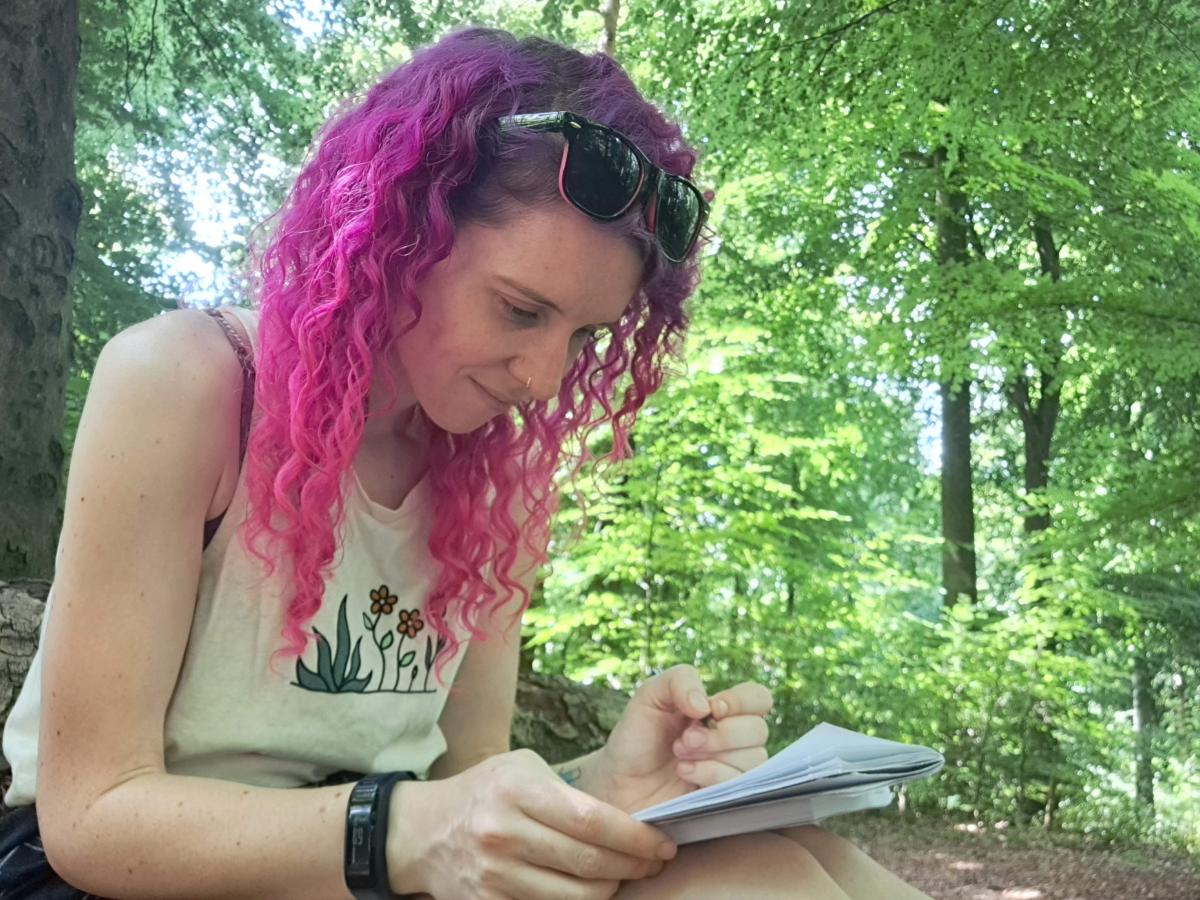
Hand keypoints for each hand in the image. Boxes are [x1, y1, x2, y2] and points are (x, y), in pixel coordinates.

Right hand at [387, 749, 673, 899]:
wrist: (424, 831)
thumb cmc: (486, 791)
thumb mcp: (522, 769)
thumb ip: (568, 793)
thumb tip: (626, 822)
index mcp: (517, 790)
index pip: (591, 821)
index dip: (635, 837)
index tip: (661, 842)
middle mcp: (503, 833)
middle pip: (589, 862)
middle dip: (633, 866)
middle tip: (653, 861)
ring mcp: (495, 875)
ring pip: (576, 897)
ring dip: (610, 889)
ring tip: (622, 874)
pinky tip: (590, 889)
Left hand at [593, 665, 772, 813]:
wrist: (619, 783)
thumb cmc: (636, 738)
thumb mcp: (649, 696)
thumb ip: (680, 680)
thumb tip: (708, 706)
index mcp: (719, 710)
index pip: (758, 698)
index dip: (742, 701)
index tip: (713, 709)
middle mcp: (732, 739)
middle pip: (759, 730)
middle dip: (721, 734)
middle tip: (685, 739)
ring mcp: (731, 770)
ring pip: (754, 758)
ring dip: (712, 755)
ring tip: (680, 758)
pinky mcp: (727, 798)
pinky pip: (740, 784)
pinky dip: (710, 774)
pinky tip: (684, 773)